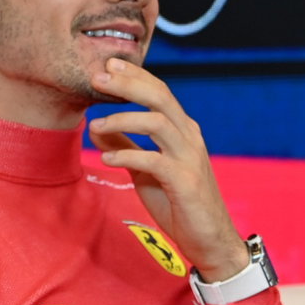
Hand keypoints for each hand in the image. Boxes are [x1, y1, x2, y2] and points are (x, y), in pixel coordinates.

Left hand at [87, 57, 248, 279]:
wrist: (210, 239)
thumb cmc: (179, 204)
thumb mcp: (146, 171)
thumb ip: (126, 147)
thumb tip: (97, 127)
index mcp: (183, 131)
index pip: (160, 92)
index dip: (135, 77)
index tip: (108, 65)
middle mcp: (190, 138)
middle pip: (160, 98)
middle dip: (128, 84)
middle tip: (98, 77)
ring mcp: (189, 158)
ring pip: (158, 123)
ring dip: (123, 119)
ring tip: (95, 125)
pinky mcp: (185, 182)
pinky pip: (154, 161)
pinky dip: (128, 156)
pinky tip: (107, 160)